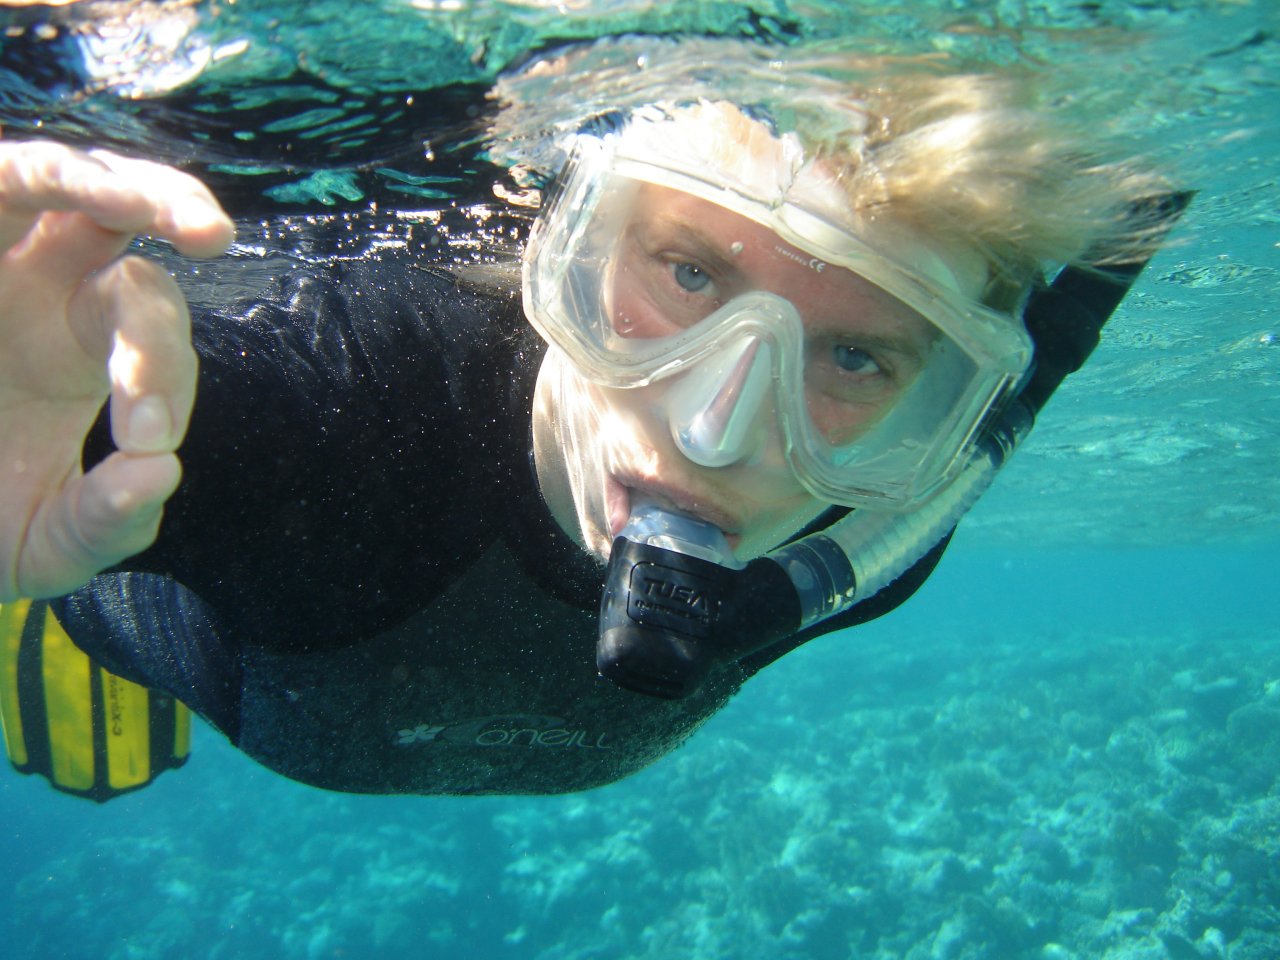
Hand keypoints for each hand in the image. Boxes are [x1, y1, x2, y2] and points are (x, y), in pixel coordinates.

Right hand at [0, 140, 233, 600]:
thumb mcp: (40, 543)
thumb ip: (103, 524)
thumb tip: (157, 475)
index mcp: (83, 346)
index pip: (151, 331)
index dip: (161, 374)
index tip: (148, 440)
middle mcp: (41, 286)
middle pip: (120, 221)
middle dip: (170, 210)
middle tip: (212, 231)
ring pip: (48, 178)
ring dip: (95, 177)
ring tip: (140, 199)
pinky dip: (17, 176)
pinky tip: (39, 181)